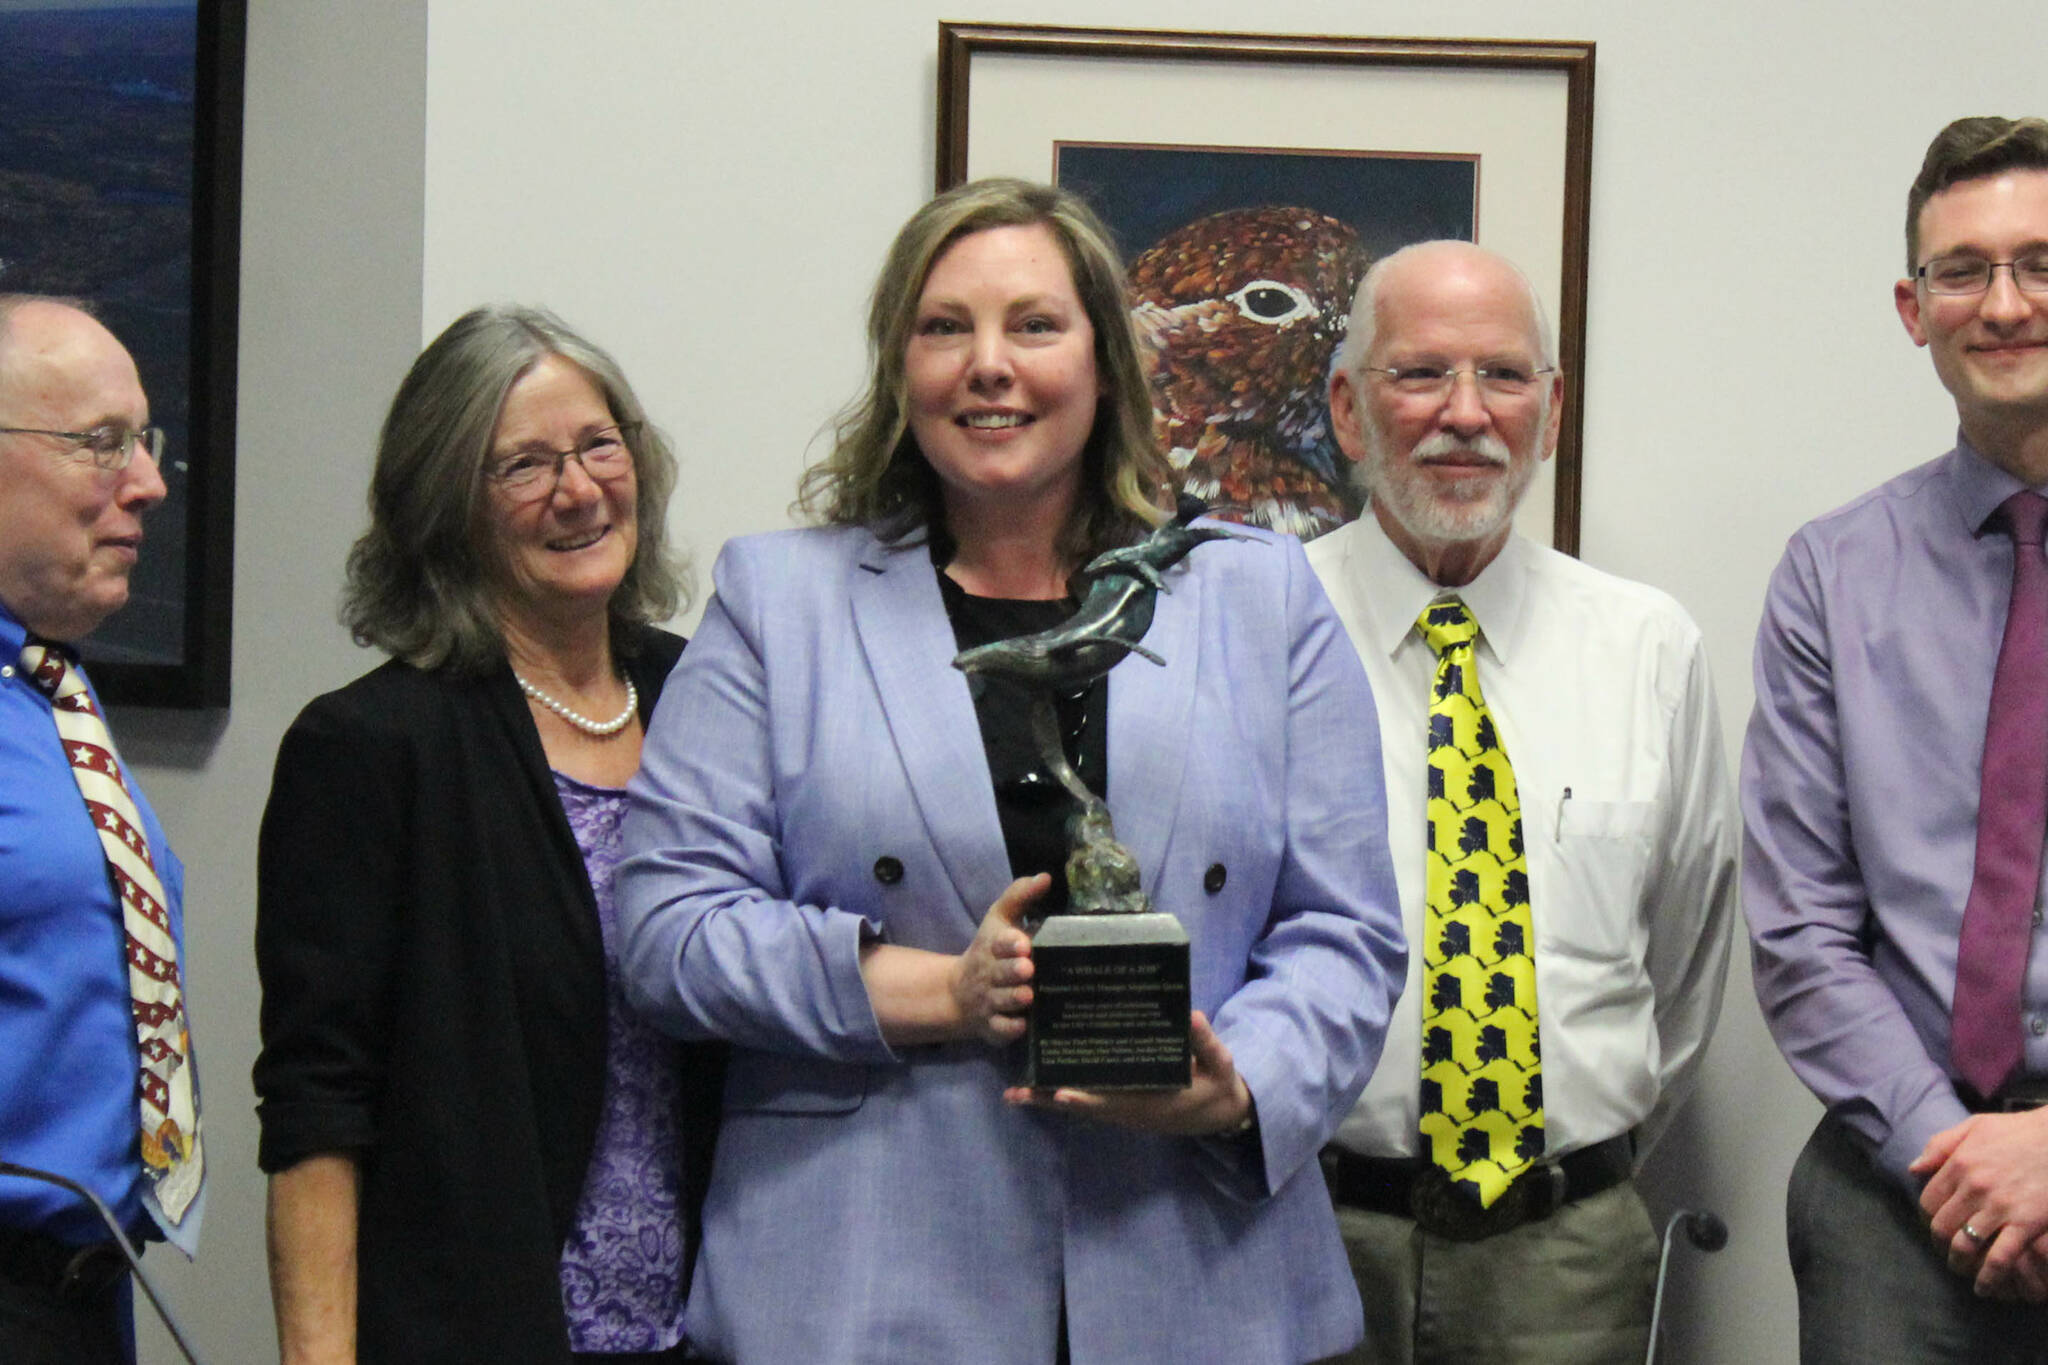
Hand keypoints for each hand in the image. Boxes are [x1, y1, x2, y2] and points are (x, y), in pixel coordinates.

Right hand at [949, 874, 1046, 1044]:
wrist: (959, 993)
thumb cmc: (990, 951)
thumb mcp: (999, 920)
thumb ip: (1020, 897)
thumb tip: (1046, 876)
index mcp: (992, 946)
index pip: (998, 942)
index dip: (1009, 943)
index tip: (1023, 943)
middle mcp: (989, 974)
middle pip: (1001, 973)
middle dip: (1012, 971)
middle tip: (1027, 969)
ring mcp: (989, 1001)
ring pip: (1002, 1001)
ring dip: (1014, 998)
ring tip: (1028, 995)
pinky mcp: (992, 1026)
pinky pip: (999, 1029)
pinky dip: (1009, 1029)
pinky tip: (1021, 1026)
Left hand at [1002, 1010, 1253, 1136]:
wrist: (1223, 1112)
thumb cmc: (1219, 1086)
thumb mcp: (1220, 1065)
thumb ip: (1206, 1043)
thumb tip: (1191, 1016)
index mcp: (1153, 1103)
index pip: (1114, 1101)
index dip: (1087, 1098)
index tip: (1061, 1092)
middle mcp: (1132, 1110)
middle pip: (1085, 1106)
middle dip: (1052, 1100)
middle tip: (1017, 1093)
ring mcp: (1125, 1108)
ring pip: (1082, 1105)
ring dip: (1050, 1099)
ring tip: (1016, 1092)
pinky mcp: (1123, 1102)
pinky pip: (1090, 1100)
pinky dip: (1065, 1095)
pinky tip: (1042, 1086)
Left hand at [1910, 1106, 2047, 1298]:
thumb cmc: (2021, 1131)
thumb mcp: (1976, 1126)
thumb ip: (1941, 1145)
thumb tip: (1914, 1169)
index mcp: (1960, 1163)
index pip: (1929, 1201)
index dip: (1929, 1218)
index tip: (1936, 1226)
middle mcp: (1975, 1186)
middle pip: (1942, 1226)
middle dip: (1940, 1243)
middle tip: (1946, 1251)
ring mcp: (2000, 1207)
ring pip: (1965, 1245)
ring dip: (1959, 1263)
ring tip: (1961, 1269)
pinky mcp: (2026, 1224)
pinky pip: (2000, 1258)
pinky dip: (1988, 1277)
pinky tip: (1984, 1287)